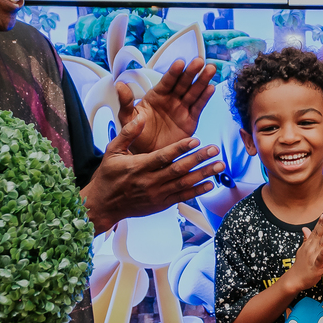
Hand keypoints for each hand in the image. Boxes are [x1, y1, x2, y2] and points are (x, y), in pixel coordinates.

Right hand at [81, 111, 224, 233]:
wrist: (103, 205)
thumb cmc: (108, 176)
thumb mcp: (112, 151)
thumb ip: (128, 133)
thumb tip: (141, 117)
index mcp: (138, 166)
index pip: (163, 156)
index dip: (180, 148)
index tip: (196, 140)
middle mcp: (150, 182)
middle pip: (178, 169)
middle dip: (199, 159)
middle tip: (215, 149)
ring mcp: (157, 195)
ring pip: (184, 183)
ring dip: (204, 174)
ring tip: (219, 165)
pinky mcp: (161, 204)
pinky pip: (182, 197)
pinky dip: (197, 191)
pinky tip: (210, 184)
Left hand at [116, 57, 215, 153]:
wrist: (146, 155)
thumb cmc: (135, 135)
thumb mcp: (127, 118)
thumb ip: (126, 102)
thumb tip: (119, 85)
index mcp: (156, 96)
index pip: (166, 81)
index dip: (173, 72)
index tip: (180, 63)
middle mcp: (171, 100)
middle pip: (183, 83)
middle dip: (191, 72)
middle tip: (199, 61)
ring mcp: (181, 109)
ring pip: (193, 92)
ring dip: (202, 81)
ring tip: (210, 69)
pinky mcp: (190, 121)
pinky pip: (198, 107)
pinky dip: (205, 98)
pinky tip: (210, 88)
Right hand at [285, 215, 322, 290]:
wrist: (295, 279)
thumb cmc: (301, 264)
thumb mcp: (303, 249)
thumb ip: (306, 239)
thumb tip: (305, 229)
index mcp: (309, 244)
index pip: (316, 231)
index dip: (321, 222)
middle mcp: (311, 248)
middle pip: (318, 235)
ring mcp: (312, 256)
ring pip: (320, 244)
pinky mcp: (315, 266)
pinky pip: (320, 258)